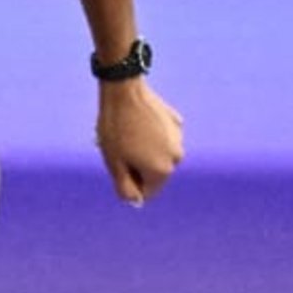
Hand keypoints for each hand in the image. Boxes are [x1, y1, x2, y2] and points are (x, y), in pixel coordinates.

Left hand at [96, 82, 185, 204]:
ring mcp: (178, 139)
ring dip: (145, 151)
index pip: (146, 192)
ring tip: (128, 134)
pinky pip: (163, 137)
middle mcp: (176, 158)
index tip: (119, 164)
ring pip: (159, 155)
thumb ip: (125, 188)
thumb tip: (136, 201)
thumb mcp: (114, 164)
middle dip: (138, 166)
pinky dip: (152, 135)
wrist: (124, 91)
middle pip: (155, 174)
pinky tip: (139, 122)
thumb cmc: (115, 129)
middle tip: (121, 148)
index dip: (129, 182)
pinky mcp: (176, 122)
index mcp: (162, 171)